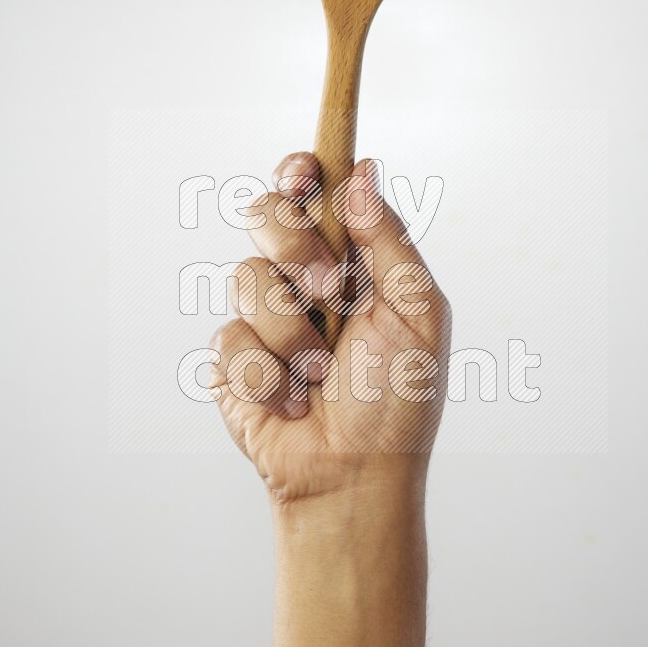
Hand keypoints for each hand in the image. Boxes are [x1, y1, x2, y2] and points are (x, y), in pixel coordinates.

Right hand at [210, 152, 450, 502]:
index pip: (314, 194)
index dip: (300, 171)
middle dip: (292, 246)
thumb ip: (389, 241)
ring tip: (319, 373)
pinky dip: (267, 376)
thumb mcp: (417, 313)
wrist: (355, 476)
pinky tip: (291, 403)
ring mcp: (264, 319)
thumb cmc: (398, 401)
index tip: (302, 172)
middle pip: (266, 214)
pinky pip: (230, 339)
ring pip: (246, 277)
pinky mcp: (232, 360)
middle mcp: (303, 281)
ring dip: (290, 332)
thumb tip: (361, 170)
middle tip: (325, 288)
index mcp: (351, 262)